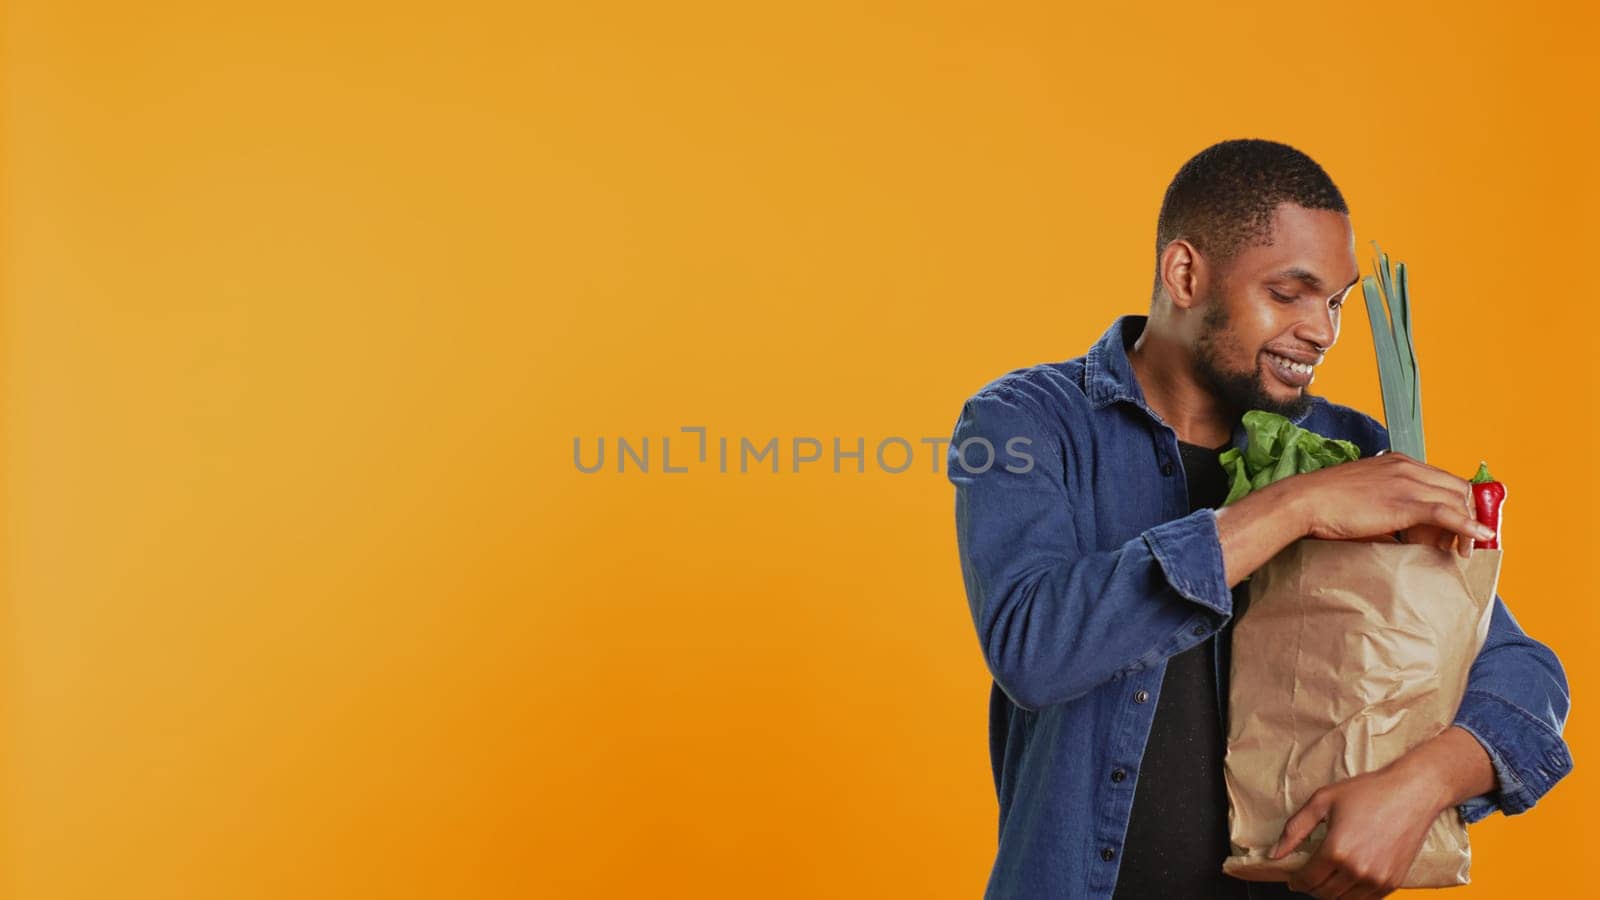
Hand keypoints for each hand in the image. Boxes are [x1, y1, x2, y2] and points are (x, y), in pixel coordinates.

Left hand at [1270, 763, 1448, 898]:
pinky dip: (1353, 894)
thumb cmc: (1367, 792)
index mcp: (1336, 851)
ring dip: (1331, 892)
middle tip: (1309, 875)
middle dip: (1311, 886)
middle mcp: (1357, 870)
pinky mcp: (1393, 882)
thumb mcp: (1322, 801)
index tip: (1293, 878)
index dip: (1296, 881)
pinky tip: (1348, 879)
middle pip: (1324, 893)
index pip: (1307, 880)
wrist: (1411, 794)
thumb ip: (1294, 830)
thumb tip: (1274, 854)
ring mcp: (1377, 879)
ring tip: (1327, 876)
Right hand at [1287, 452, 1491, 556]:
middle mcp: (1407, 467)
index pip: (1442, 479)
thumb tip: (1400, 534)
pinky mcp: (1405, 502)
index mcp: (1397, 463)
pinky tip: (1479, 537)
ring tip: (1461, 549)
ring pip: (1456, 501)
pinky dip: (1468, 526)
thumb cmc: (1326, 504)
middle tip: (1460, 542)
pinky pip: (1447, 513)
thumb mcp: (1363, 496)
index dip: (1456, 503)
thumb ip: (1386, 506)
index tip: (1458, 525)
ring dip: (1466, 527)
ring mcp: (1407, 482)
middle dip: (1468, 514)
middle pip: (1457, 488)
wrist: (1306, 501)